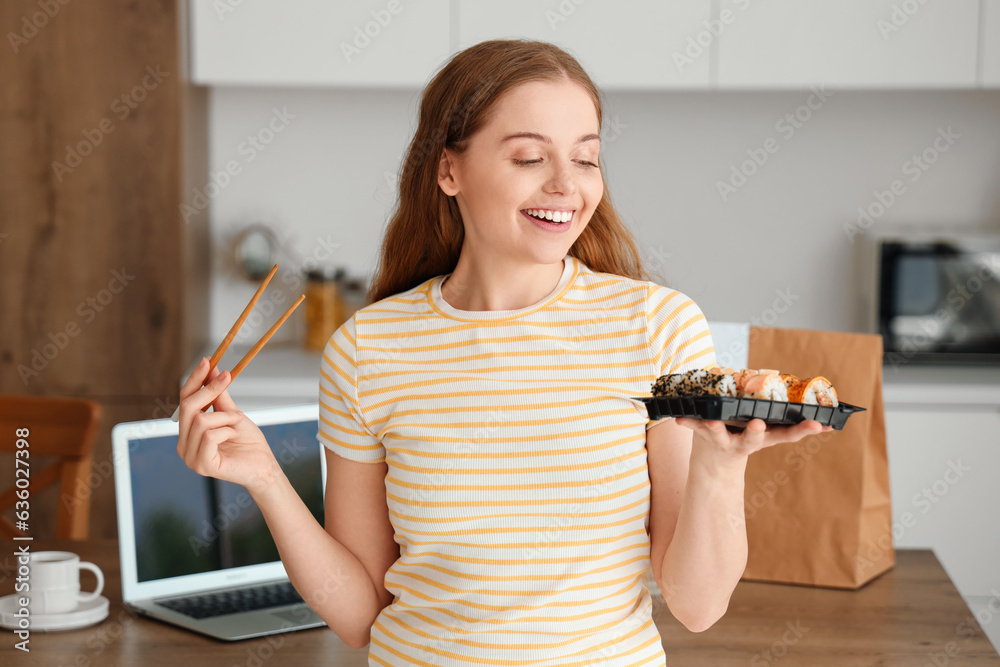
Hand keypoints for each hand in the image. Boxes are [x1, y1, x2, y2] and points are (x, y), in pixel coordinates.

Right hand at [176, 358, 278, 492]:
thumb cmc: (248, 442)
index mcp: (188, 431)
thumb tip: (212, 369)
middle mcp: (184, 444)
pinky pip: (209, 436)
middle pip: (187, 407)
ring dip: (226, 417)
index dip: (195, 379)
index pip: (184, 400)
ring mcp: (190, 457)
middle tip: (227, 378)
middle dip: (209, 389)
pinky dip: (226, 431)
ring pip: (200, 421)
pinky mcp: (202, 465)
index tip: (208, 360)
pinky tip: (235, 436)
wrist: (264, 465)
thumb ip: (218, 394)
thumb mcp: (232, 412)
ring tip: (237, 423)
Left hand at [672, 417, 832, 467]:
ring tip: (713, 424)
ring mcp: (724, 441)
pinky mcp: (705, 436)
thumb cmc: (746, 433)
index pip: (789, 433)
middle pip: (754, 439)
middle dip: (756, 432)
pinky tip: (678, 418)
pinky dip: (688, 422)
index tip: (819, 425)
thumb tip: (822, 408)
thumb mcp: (770, 428)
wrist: (716, 461)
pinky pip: (695, 427)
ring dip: (716, 429)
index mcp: (766, 435)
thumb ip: (790, 418)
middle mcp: (746, 441)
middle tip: (758, 425)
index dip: (804, 430)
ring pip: (720, 436)